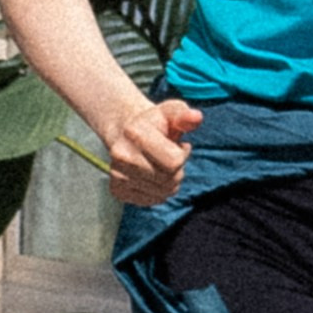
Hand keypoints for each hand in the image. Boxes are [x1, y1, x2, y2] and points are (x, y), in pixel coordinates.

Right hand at [100, 91, 200, 205]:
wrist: (126, 132)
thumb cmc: (156, 123)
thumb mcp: (171, 112)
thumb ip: (184, 115)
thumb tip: (196, 117)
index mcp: (134, 132)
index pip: (174, 162)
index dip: (182, 155)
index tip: (178, 146)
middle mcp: (121, 155)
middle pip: (169, 180)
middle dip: (177, 171)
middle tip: (170, 158)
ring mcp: (117, 175)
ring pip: (162, 193)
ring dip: (169, 183)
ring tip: (161, 166)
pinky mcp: (117, 190)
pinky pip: (152, 201)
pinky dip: (158, 192)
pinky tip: (152, 176)